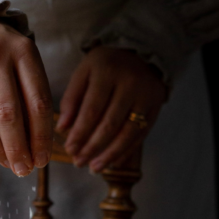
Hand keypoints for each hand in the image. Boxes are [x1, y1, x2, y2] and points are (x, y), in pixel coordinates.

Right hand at [0, 18, 52, 176]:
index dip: (41, 137)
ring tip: (9, 164)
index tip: (43, 160)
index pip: (37, 103)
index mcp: (23, 51)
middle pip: (9, 114)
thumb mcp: (24, 65)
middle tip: (25, 170)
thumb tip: (38, 147)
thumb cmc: (2, 56)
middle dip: (18, 148)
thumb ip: (31, 98)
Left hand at [56, 46, 167, 171]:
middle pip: (110, 124)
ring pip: (127, 133)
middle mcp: (130, 83)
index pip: (91, 110)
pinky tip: (113, 162)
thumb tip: (61, 128)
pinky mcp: (157, 106)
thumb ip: (71, 99)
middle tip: (78, 162)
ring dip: (109, 155)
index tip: (69, 149)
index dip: (79, 133)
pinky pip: (141, 134)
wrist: (141, 51)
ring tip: (94, 168)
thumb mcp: (84, 73)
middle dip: (92, 147)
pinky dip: (126, 151)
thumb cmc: (105, 66)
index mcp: (107, 72)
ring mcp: (146, 96)